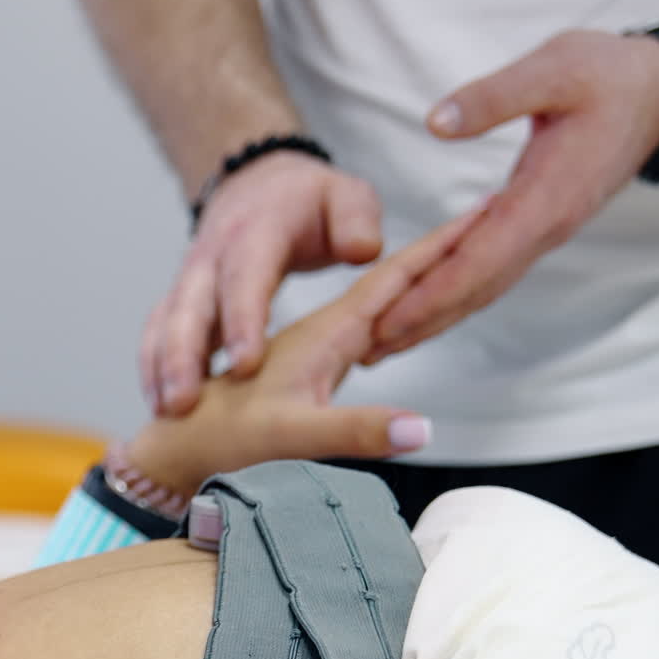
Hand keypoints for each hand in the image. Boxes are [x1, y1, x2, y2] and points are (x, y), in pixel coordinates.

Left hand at [128, 206, 483, 494]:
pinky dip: (385, 308)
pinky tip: (394, 315)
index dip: (442, 250)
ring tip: (457, 253)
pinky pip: (355, 324)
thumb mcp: (290, 435)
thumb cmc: (223, 436)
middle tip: (487, 221)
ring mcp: (308, 344)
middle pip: (393, 280)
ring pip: (374, 299)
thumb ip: (354, 430)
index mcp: (324, 334)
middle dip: (440, 251)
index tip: (484, 213)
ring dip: (415, 275)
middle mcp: (319, 330)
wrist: (171, 445)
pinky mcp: (300, 363)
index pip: (396, 280)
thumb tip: (423, 427)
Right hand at [141, 151, 382, 416]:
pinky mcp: (182, 296)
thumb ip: (357, 221)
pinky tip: (158, 404)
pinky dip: (153, 364)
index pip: (246, 276)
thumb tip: (361, 251)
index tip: (245, 364)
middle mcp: (215, 253)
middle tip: (182, 402)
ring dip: (161, 366)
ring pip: (167, 320)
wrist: (261, 183)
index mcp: (258, 231)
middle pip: (192, 304)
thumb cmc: (311, 201)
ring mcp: (193, 276)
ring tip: (164, 412)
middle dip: (184, 354)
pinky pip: (158, 329)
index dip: (243, 319)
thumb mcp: (346, 198)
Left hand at [364, 29, 658, 360]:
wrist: (654, 91)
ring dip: (437, 316)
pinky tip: (430, 302)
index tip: (388, 323)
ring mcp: (545, 230)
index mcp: (545, 199)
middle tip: (369, 351)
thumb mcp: (552, 68)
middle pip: (477, 289)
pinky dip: (458, 292)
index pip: (479, 263)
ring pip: (485, 286)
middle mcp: (546, 227)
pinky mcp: (540, 223)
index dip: (431, 297)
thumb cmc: (607, 75)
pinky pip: (494, 269)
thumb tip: (437, 124)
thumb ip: (494, 97)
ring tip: (388, 340)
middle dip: (424, 322)